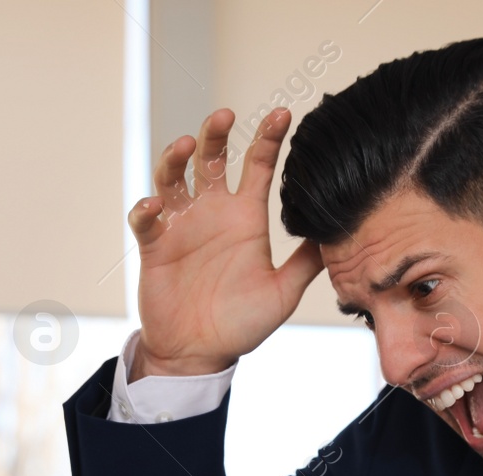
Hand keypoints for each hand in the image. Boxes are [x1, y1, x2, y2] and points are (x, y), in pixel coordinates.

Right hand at [127, 107, 323, 379]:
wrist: (200, 354)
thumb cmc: (241, 324)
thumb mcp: (283, 293)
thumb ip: (306, 263)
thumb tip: (336, 235)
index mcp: (245, 218)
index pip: (257, 166)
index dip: (268, 138)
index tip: (282, 114)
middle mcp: (212, 213)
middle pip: (210, 159)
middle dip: (215, 133)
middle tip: (224, 115)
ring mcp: (181, 227)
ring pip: (172, 178)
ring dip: (175, 159)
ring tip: (186, 146)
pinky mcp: (155, 246)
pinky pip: (145, 220)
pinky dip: (146, 210)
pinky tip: (155, 206)